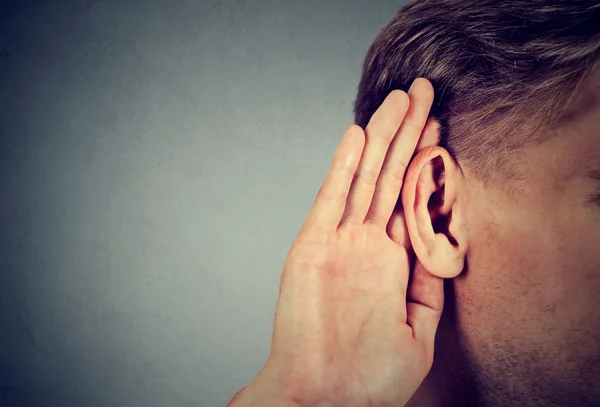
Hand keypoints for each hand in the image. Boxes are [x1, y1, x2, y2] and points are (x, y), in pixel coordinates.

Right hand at [230, 78, 443, 406]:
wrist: (323, 399)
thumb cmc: (368, 377)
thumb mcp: (417, 330)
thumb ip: (429, 285)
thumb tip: (446, 246)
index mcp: (390, 263)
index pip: (410, 198)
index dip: (424, 160)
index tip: (438, 125)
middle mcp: (364, 244)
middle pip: (390, 177)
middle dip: (407, 133)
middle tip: (422, 91)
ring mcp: (338, 242)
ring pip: (365, 179)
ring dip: (382, 137)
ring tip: (398, 99)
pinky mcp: (311, 246)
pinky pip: (331, 199)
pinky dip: (344, 167)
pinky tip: (358, 135)